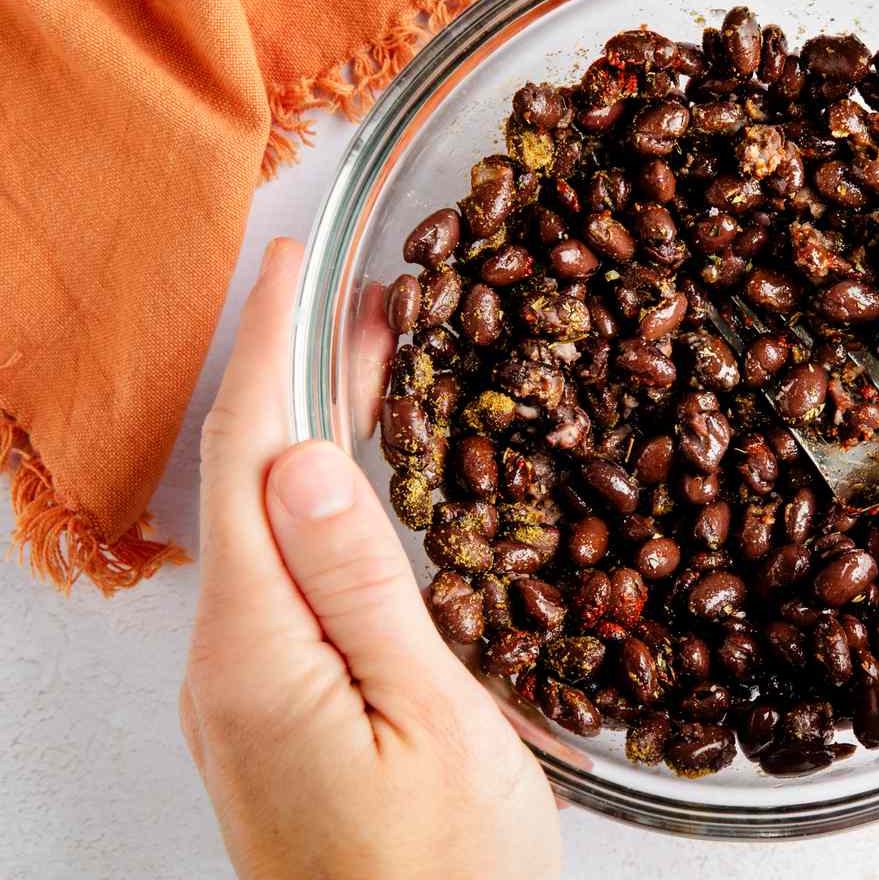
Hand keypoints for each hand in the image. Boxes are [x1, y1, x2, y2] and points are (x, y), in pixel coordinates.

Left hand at [179, 239, 560, 879]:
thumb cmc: (445, 875)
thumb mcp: (432, 721)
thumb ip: (363, 588)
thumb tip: (308, 459)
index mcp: (260, 655)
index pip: (247, 460)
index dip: (268, 350)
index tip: (291, 265)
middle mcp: (229, 663)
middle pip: (247, 480)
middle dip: (293, 372)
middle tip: (357, 295)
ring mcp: (245, 687)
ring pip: (267, 521)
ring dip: (310, 429)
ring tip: (372, 359)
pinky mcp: (273, 705)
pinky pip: (285, 571)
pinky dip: (320, 498)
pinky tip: (360, 476)